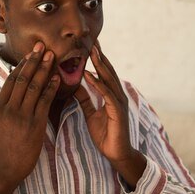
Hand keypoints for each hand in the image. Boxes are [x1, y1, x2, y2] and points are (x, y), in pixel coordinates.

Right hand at [0, 42, 58, 193]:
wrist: (8, 167)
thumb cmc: (2, 147)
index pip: (11, 80)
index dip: (22, 65)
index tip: (31, 53)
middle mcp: (9, 109)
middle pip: (23, 79)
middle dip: (34, 61)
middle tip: (42, 46)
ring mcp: (22, 116)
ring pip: (34, 87)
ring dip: (44, 69)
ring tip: (51, 56)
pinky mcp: (34, 124)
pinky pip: (44, 101)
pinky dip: (51, 88)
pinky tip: (57, 78)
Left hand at [75, 42, 145, 187]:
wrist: (116, 154)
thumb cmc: (106, 135)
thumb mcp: (91, 114)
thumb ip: (85, 99)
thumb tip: (75, 85)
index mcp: (111, 95)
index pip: (103, 73)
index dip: (96, 59)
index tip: (88, 45)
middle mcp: (117, 95)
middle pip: (108, 71)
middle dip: (99, 56)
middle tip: (91, 40)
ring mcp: (119, 103)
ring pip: (109, 79)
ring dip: (100, 65)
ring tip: (91, 52)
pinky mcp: (117, 112)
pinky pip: (107, 95)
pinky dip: (98, 84)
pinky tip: (89, 75)